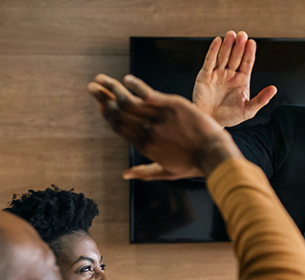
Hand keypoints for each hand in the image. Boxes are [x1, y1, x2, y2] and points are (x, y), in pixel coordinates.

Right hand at [87, 73, 241, 179]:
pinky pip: (146, 93)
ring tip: (100, 79)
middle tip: (91, 87)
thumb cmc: (192, 164)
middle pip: (119, 112)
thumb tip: (125, 175)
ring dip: (112, 88)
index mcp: (143, 145)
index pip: (119, 127)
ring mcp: (157, 117)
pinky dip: (134, 85)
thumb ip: (144, 172)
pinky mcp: (170, 105)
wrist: (212, 154)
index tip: (100, 105)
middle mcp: (146, 130)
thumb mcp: (166, 172)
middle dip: (102, 98)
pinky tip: (126, 79)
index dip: (107, 115)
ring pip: (128, 100)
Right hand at [192, 30, 276, 126]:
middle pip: (235, 57)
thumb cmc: (229, 117)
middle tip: (242, 35)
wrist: (211, 123)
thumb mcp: (248, 110)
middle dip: (239, 46)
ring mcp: (217, 74)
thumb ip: (261, 99)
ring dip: (227, 45)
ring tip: (231, 34)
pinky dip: (213, 51)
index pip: (246, 63)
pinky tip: (218, 41)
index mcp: (241, 80)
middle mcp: (230, 75)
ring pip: (223, 56)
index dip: (249, 53)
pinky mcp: (205, 76)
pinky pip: (209, 61)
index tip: (252, 43)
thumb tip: (274, 89)